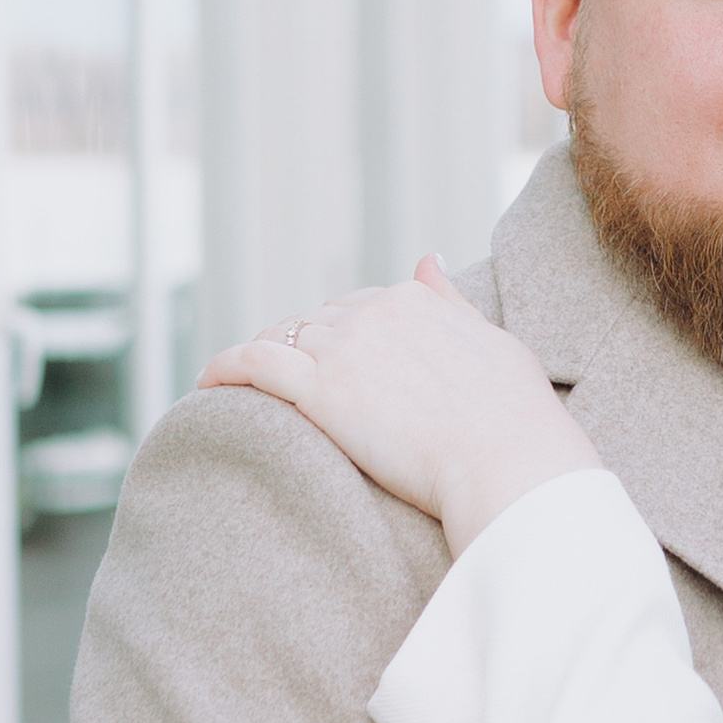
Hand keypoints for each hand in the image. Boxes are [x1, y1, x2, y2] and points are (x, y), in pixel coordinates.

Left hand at [202, 260, 600, 556]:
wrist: (508, 464)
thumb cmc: (517, 418)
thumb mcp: (494, 342)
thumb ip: (451, 302)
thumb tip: (426, 258)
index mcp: (415, 299)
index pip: (360, 306)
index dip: (343, 335)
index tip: (335, 363)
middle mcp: (375, 312)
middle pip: (317, 321)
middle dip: (301, 345)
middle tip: (284, 380)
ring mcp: (345, 348)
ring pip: (283, 338)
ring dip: (260, 357)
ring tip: (240, 383)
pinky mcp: (320, 389)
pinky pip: (254, 363)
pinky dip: (224, 367)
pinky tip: (205, 382)